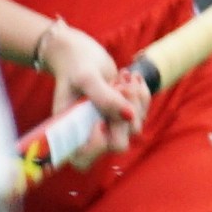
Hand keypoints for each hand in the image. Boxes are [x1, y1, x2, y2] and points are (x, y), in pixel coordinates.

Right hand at [29, 18, 145, 157]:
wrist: (79, 53)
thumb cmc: (75, 65)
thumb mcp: (86, 77)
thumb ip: (105, 97)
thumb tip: (128, 116)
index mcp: (70, 131)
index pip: (84, 159)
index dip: (97, 145)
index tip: (100, 120)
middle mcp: (90, 133)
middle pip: (118, 144)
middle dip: (123, 115)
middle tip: (120, 86)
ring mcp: (108, 126)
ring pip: (134, 128)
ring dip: (135, 100)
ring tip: (123, 76)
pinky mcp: (122, 116)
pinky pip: (141, 113)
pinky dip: (140, 94)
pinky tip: (130, 76)